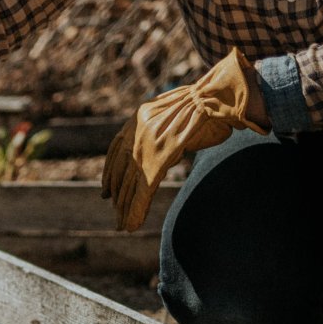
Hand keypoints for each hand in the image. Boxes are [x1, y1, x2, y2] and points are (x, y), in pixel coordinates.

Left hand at [101, 47, 268, 230]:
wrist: (216, 98)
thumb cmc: (209, 106)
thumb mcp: (179, 116)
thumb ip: (167, 131)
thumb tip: (171, 148)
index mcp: (140, 117)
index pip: (117, 150)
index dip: (110, 172)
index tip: (106, 190)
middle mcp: (137, 131)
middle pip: (120, 170)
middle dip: (117, 193)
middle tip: (114, 211)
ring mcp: (145, 145)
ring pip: (129, 184)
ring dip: (125, 207)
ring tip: (122, 224)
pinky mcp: (157, 160)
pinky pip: (142, 191)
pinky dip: (136, 210)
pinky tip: (132, 225)